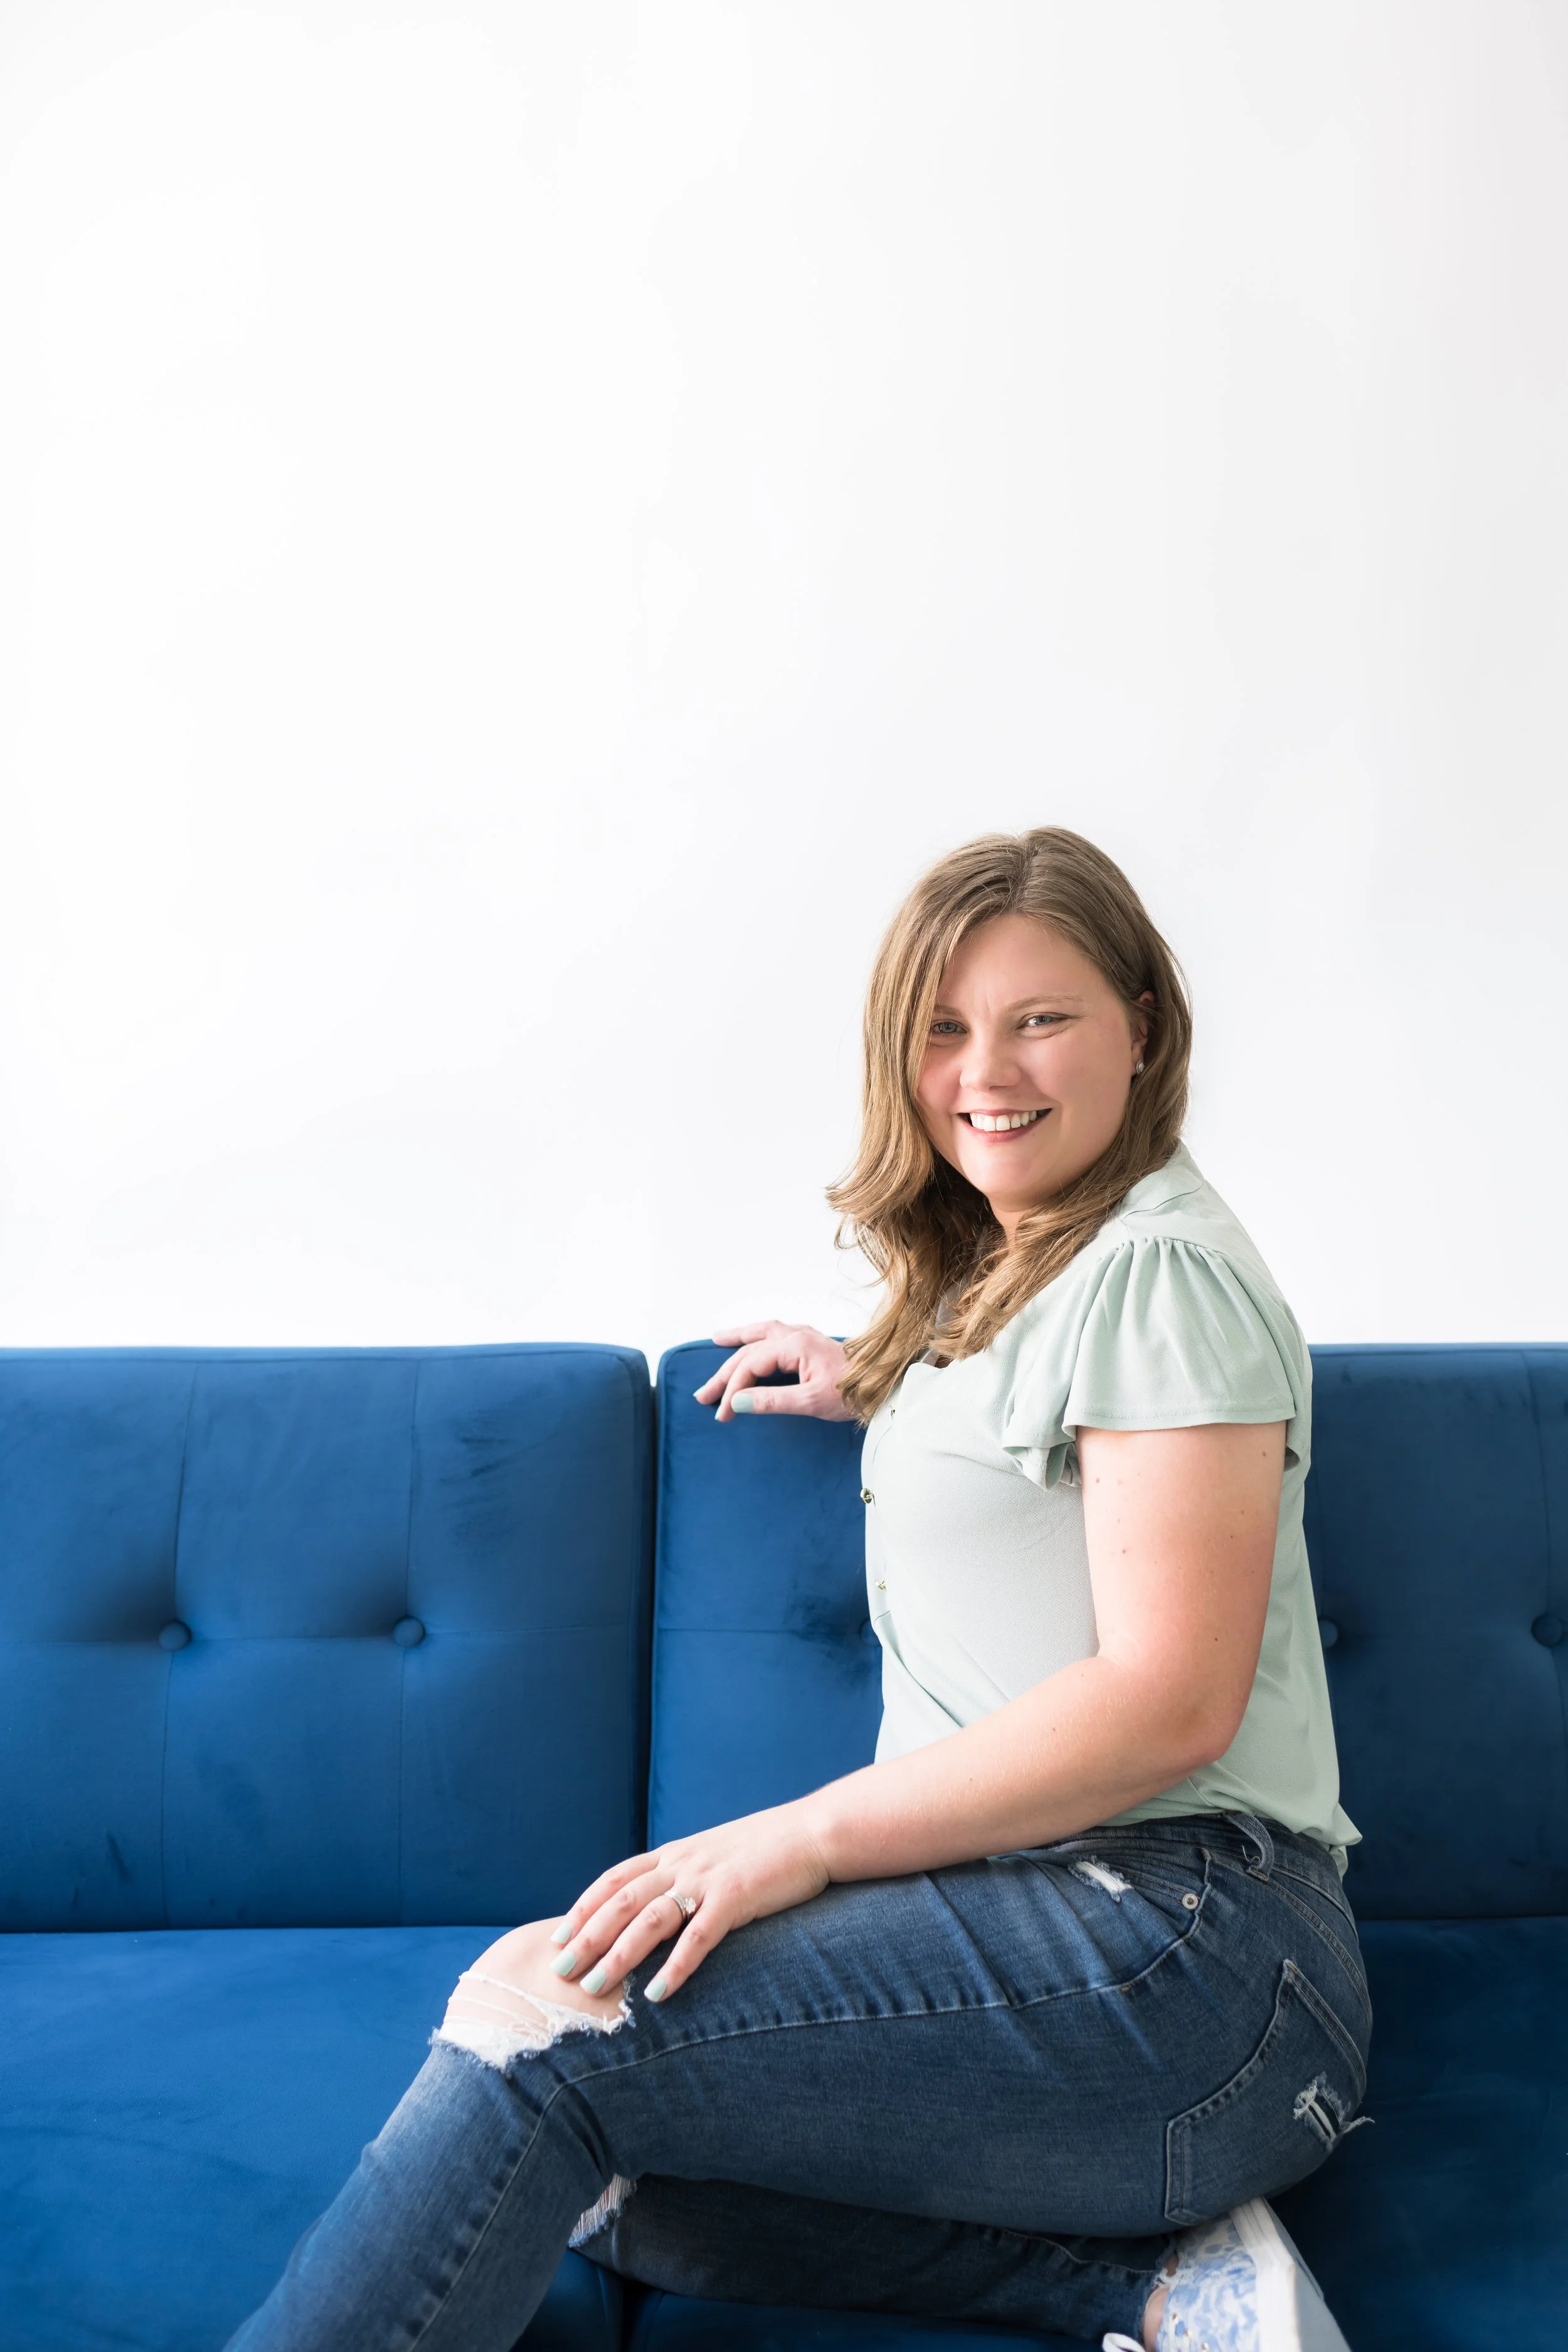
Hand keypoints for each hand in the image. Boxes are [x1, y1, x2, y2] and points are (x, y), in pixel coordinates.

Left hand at [547, 1803, 832, 2001]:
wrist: (814, 1831)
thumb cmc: (769, 1849)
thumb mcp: (716, 1855)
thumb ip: (688, 1874)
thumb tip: (664, 1902)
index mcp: (676, 1853)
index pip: (615, 1879)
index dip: (584, 1907)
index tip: (557, 1936)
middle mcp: (683, 1863)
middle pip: (620, 1902)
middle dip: (586, 1937)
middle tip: (560, 1971)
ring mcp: (707, 1880)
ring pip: (648, 1920)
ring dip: (618, 1955)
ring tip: (595, 1988)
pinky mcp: (735, 1898)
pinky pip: (698, 1938)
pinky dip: (674, 1968)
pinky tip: (657, 1995)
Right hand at [694, 1320, 854, 1420]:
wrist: (886, 1386)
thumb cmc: (855, 1393)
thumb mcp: (812, 1401)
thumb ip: (772, 1401)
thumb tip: (737, 1401)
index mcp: (795, 1345)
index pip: (751, 1364)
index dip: (732, 1389)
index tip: (722, 1413)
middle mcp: (796, 1335)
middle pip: (750, 1350)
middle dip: (724, 1372)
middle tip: (703, 1393)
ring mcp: (804, 1337)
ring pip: (762, 1333)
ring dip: (738, 1340)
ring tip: (717, 1340)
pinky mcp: (811, 1344)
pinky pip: (775, 1334)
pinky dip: (757, 1337)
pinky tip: (753, 1340)